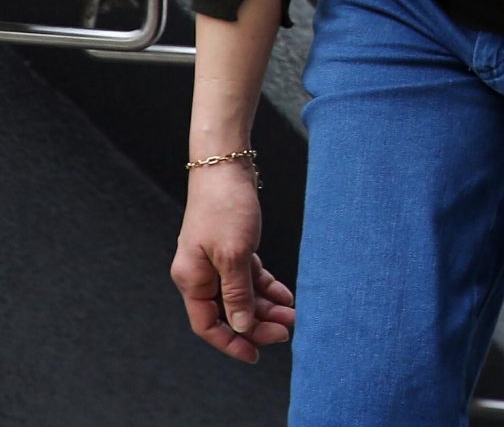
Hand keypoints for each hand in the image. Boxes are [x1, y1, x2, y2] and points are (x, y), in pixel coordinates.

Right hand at [171, 164, 295, 362]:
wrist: (225, 167)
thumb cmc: (224, 207)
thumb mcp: (233, 254)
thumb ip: (236, 293)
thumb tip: (241, 326)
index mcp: (191, 280)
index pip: (208, 325)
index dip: (231, 342)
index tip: (256, 354)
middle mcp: (200, 274)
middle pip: (228, 312)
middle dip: (257, 324)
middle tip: (286, 330)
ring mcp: (215, 261)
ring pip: (242, 295)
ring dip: (266, 307)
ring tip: (293, 315)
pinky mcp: (231, 248)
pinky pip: (249, 277)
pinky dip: (266, 287)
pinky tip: (286, 295)